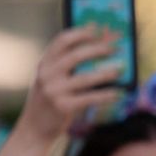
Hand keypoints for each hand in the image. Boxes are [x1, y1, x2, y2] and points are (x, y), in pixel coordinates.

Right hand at [16, 27, 122, 142]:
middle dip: (97, 49)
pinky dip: (106, 95)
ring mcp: (54, 90)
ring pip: (85, 78)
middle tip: (115, 48)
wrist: (34, 126)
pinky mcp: (63, 106)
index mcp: (44, 63)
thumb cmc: (50, 99)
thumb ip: (66, 66)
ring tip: (121, 70)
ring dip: (106, 73)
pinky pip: (90, 98)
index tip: (98, 29)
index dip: (81, 33)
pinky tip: (118, 93)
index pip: (62, 41)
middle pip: (76, 55)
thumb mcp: (51, 78)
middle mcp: (47, 74)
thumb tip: (99, 51)